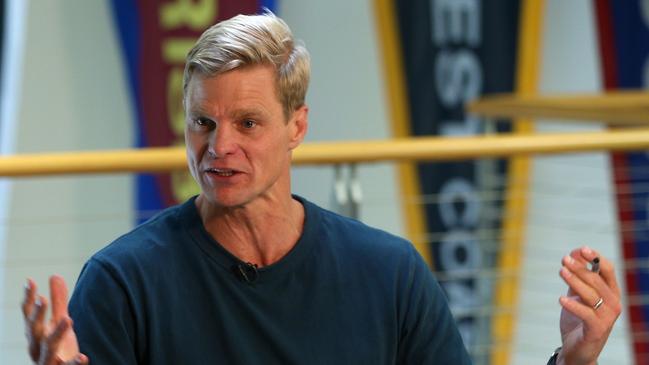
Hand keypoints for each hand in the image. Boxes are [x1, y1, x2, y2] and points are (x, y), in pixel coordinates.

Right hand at [22, 275, 87, 364]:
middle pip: (34, 330)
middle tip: (43, 299)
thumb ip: (58, 302)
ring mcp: (47, 360)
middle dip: (37, 315)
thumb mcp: (59, 322)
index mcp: (36, 333)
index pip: (29, 315)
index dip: (28, 299)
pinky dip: (73, 363)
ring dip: (56, 334)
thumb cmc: (58, 347)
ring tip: (68, 319)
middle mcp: (37, 347)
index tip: (29, 281)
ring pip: (48, 348)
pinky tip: (83, 357)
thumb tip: (54, 276)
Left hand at [556, 246, 621, 364]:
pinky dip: (574, 306)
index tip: (581, 249)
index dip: (596, 257)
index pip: (607, 269)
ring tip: (561, 271)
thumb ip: (577, 275)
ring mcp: (607, 317)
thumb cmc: (579, 318)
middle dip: (580, 268)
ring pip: (591, 294)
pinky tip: (561, 299)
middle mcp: (613, 303)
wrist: (577, 348)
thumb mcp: (577, 293)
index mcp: (611, 291)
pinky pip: (586, 314)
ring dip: (575, 282)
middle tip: (564, 260)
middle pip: (597, 280)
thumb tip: (572, 253)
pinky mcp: (597, 330)